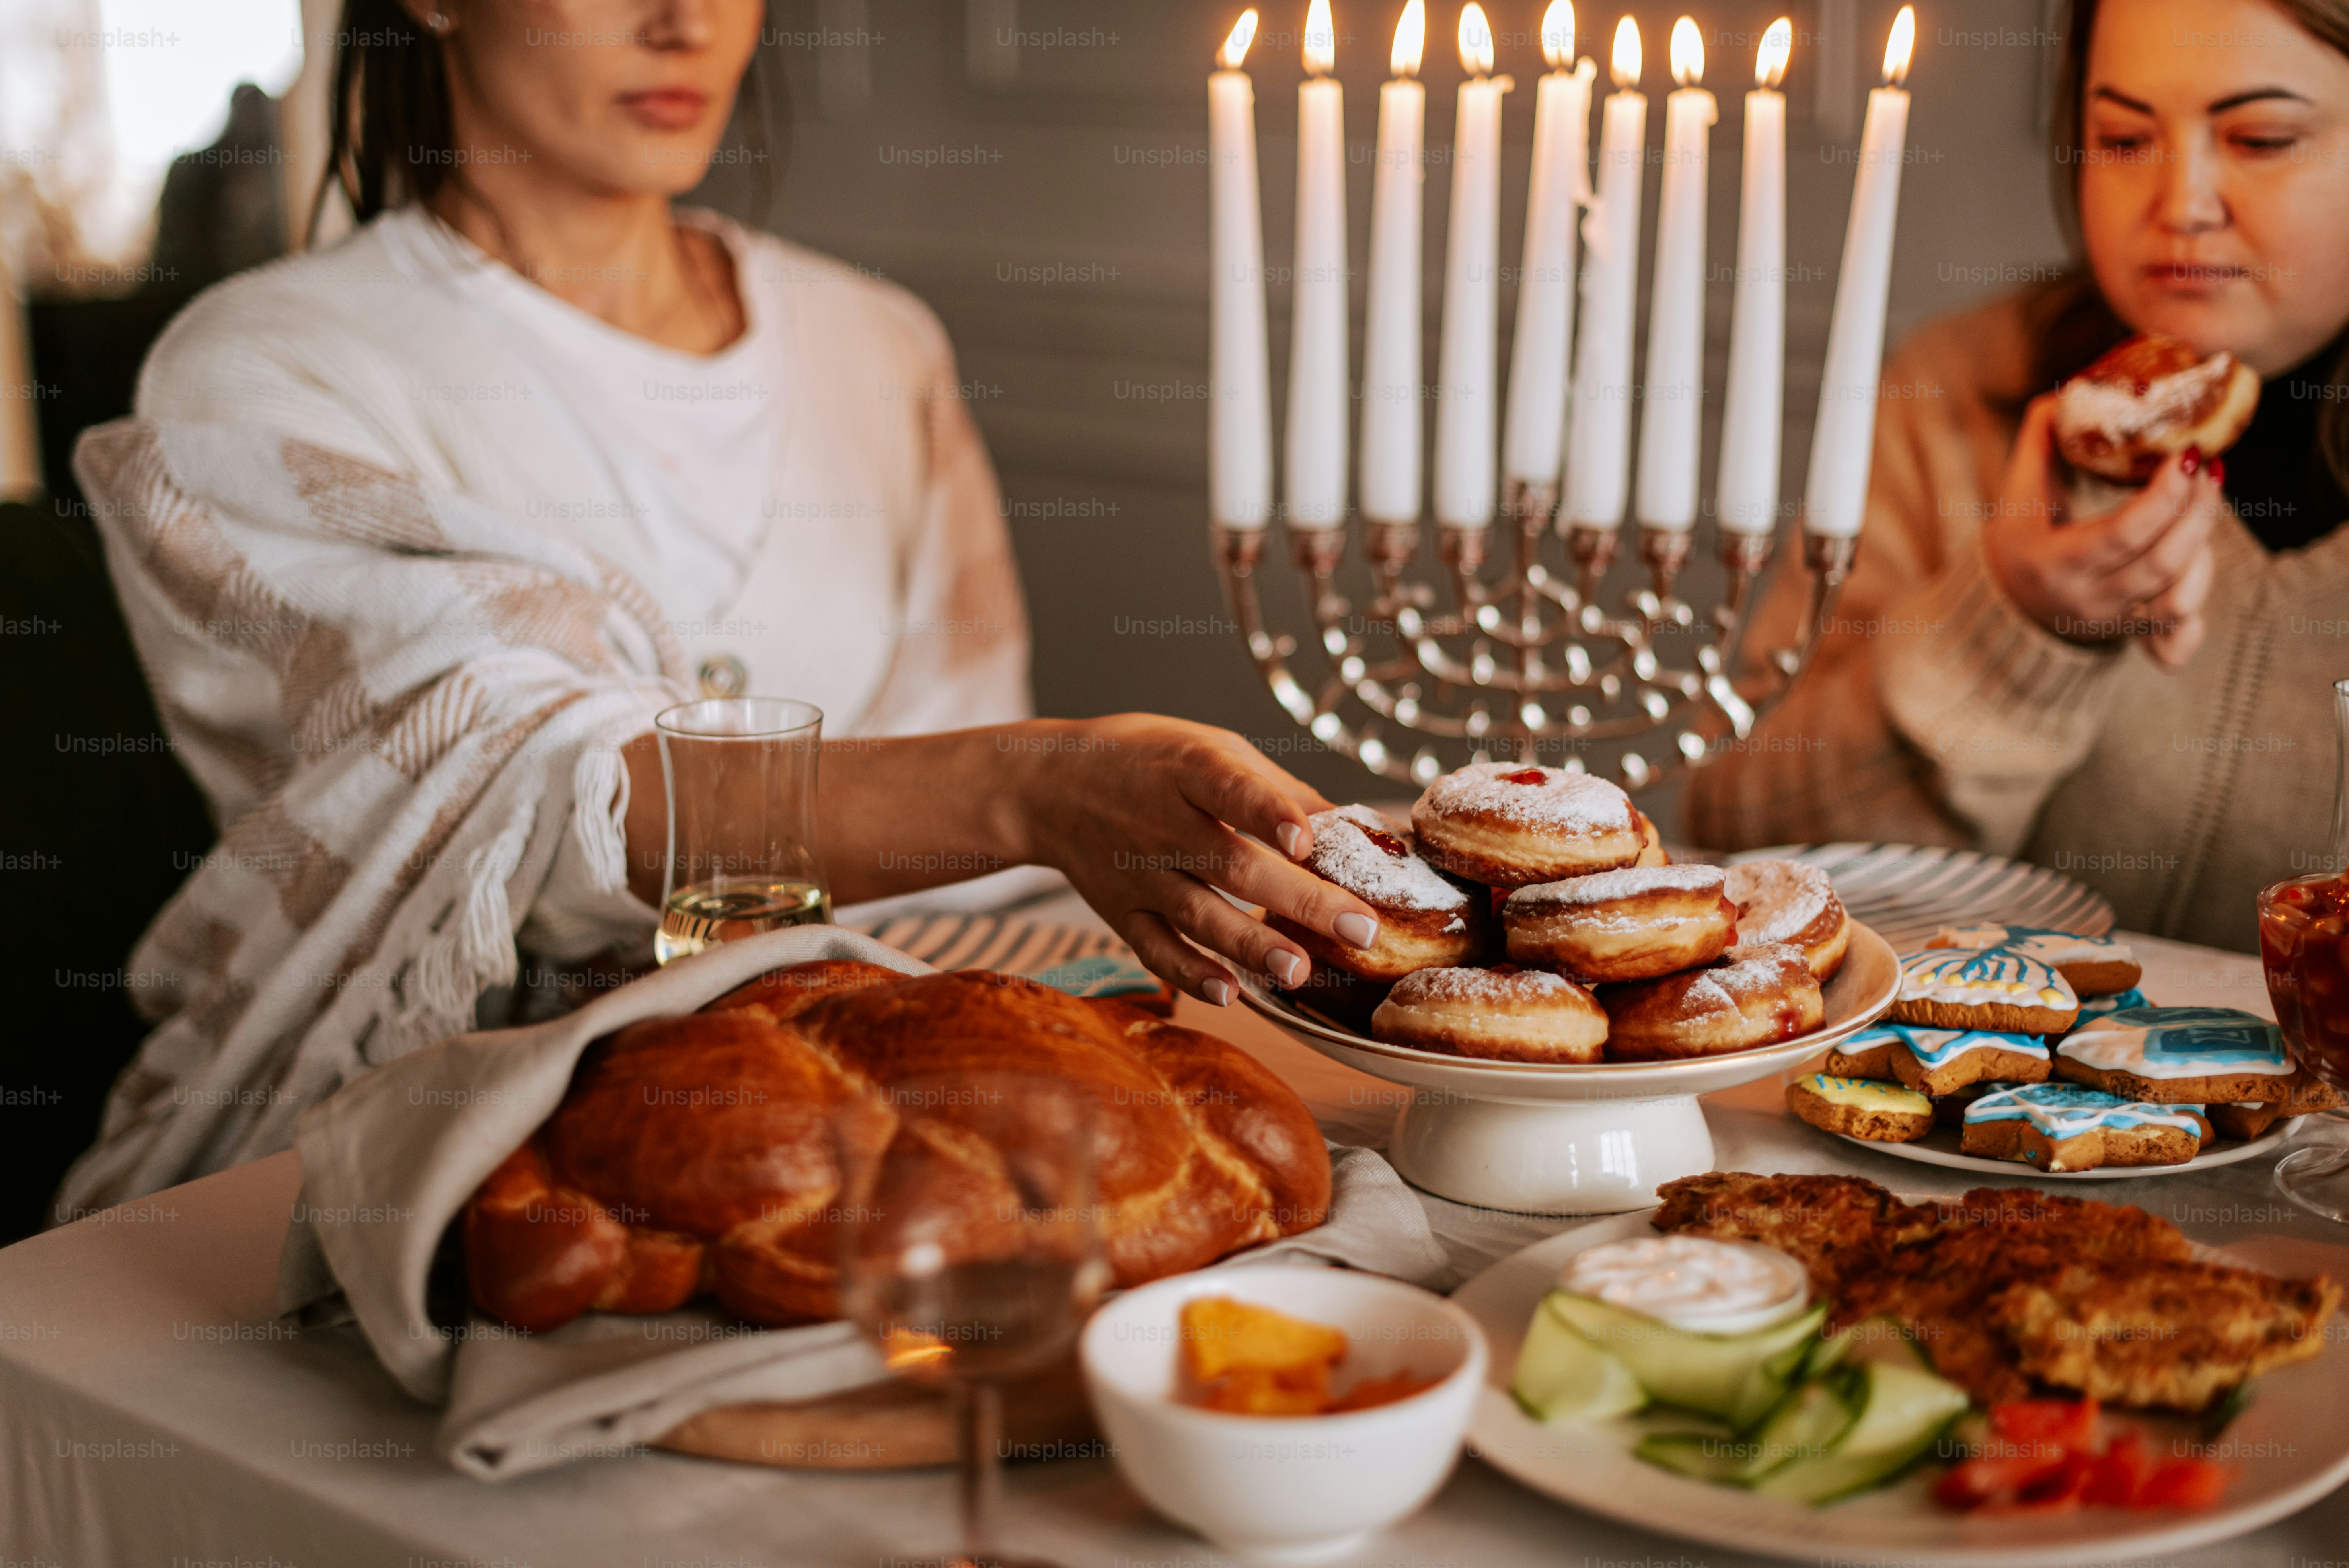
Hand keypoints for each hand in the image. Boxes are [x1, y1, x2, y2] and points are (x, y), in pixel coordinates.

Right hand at [999, 715, 1382, 1005]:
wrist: (1050, 784)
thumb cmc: (1147, 761)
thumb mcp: (1208, 747)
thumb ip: (1275, 788)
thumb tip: (1349, 826)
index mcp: (1188, 770)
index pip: (1230, 789)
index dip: (1268, 813)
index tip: (1306, 838)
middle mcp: (1161, 823)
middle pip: (1232, 865)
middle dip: (1299, 901)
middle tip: (1361, 929)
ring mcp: (1139, 873)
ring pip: (1198, 914)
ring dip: (1250, 946)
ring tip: (1300, 971)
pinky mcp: (1122, 913)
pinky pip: (1155, 949)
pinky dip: (1189, 974)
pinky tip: (1230, 994)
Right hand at [1982, 394, 2224, 667]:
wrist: (2006, 607)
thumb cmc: (2021, 539)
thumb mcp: (2018, 492)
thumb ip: (2042, 440)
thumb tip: (2074, 393)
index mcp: (2053, 563)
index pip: (2122, 534)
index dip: (2165, 495)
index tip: (2187, 454)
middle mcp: (2084, 599)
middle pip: (2161, 563)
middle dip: (2197, 513)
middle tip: (2209, 470)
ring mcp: (2111, 623)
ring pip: (2178, 599)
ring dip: (2203, 551)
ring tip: (2202, 509)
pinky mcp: (2130, 637)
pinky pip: (2176, 641)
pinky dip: (2196, 613)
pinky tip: (2197, 567)